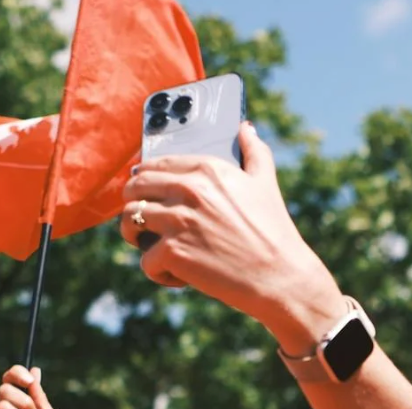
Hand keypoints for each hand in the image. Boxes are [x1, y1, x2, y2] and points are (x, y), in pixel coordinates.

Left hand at [121, 122, 346, 350]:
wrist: (281, 277)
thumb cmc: (275, 233)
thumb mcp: (266, 184)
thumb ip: (254, 152)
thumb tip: (245, 128)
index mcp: (207, 168)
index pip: (155, 164)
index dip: (145, 180)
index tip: (146, 193)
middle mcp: (189, 189)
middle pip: (134, 188)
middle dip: (134, 204)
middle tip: (143, 222)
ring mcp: (178, 221)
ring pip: (130, 221)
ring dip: (135, 237)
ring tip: (152, 247)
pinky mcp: (174, 252)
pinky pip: (145, 260)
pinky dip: (158, 272)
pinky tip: (178, 276)